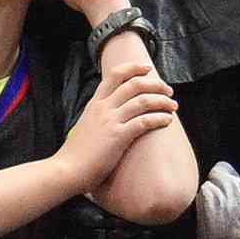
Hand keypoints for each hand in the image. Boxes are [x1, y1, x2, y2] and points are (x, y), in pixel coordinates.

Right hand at [58, 61, 176, 189]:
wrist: (66, 170)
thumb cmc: (76, 154)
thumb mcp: (85, 126)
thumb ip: (98, 118)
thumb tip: (111, 117)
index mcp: (94, 104)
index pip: (115, 75)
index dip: (133, 68)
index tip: (147, 69)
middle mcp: (102, 108)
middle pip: (134, 84)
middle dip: (155, 84)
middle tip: (168, 91)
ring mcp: (110, 121)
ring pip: (143, 101)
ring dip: (162, 101)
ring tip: (173, 106)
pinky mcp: (118, 137)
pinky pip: (144, 122)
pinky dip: (159, 119)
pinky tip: (167, 121)